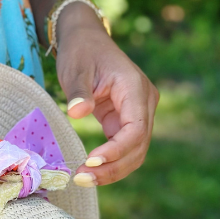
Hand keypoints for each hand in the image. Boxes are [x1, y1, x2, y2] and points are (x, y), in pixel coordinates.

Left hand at [55, 5, 158, 185]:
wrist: (86, 39)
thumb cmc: (81, 51)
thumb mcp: (76, 69)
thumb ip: (79, 92)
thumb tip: (78, 113)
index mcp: (135, 88)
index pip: (136, 128)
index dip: (117, 150)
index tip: (92, 160)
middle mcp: (143, 102)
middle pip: (138, 145)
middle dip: (113, 167)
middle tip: (82, 178)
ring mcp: (138, 112)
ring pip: (135, 151)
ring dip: (113, 169)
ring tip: (84, 179)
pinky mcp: (126, 119)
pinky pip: (124, 146)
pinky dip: (110, 161)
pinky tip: (90, 171)